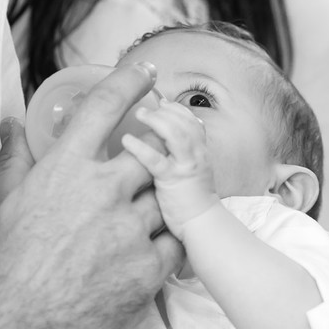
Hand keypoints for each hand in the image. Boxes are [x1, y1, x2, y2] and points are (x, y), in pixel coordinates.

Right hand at [0, 63, 183, 328]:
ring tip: (139, 218)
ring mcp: (128, 230)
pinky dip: (167, 241)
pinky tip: (150, 248)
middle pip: (149, 152)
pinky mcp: (147, 268)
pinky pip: (174, 241)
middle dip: (153, 154)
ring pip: (165, 197)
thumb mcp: (2, 205)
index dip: (130, 83)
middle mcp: (102, 192)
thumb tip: (9, 125)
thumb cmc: (4, 267)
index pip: (104, 108)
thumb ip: (13, 160)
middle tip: (152, 162)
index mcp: (65, 170)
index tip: (147, 74)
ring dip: (158, 202)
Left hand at [122, 100, 216, 237]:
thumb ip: (179, 153)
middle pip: (183, 123)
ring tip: (138, 115)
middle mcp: (196, 155)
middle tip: (143, 109)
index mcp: (199, 151)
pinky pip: (157, 161)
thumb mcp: (191, 170)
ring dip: (156, 121)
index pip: (191, 121)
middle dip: (164, 111)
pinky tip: (126, 140)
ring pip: (176, 135)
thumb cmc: (190, 201)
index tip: (159, 103)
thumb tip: (160, 138)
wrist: (202, 225)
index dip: (175, 109)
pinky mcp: (173, 182)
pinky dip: (141, 148)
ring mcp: (186, 167)